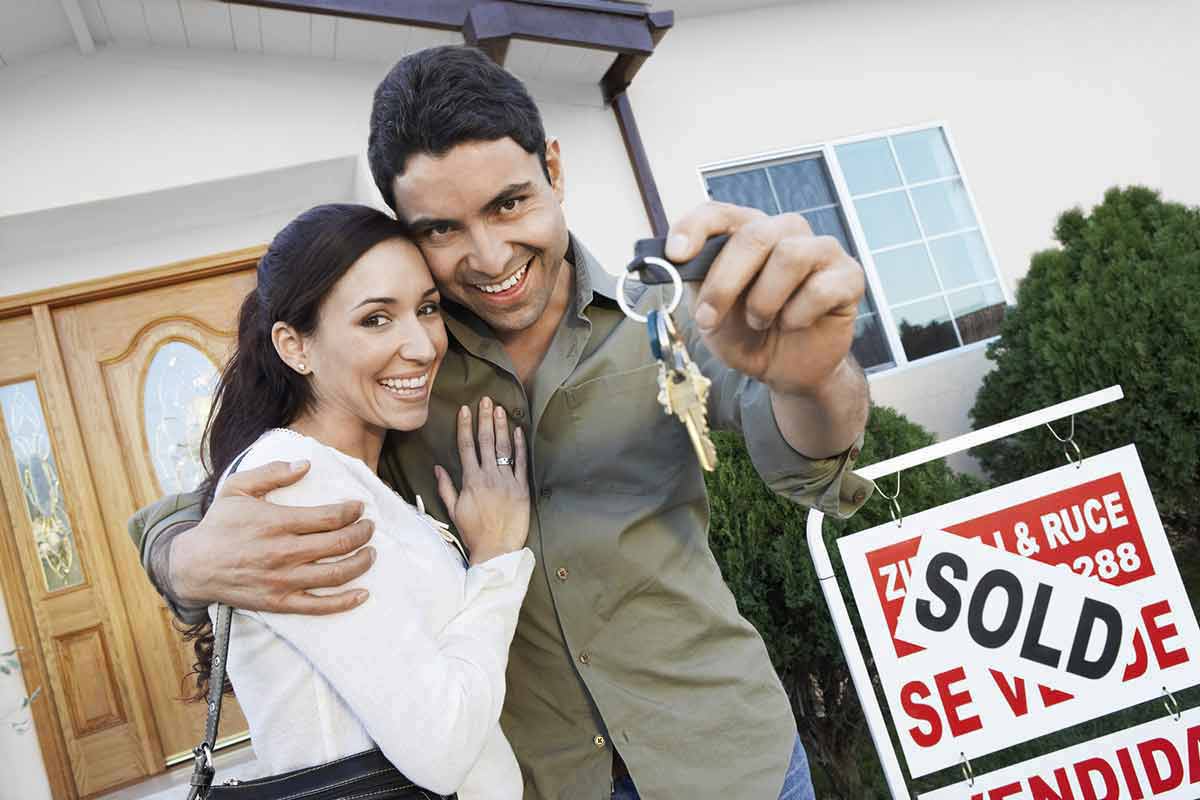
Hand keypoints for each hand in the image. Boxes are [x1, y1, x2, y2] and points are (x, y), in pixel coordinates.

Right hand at [170, 460, 374, 613]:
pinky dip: (345, 601)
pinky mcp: (280, 602)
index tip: (359, 508)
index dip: (352, 511)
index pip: (329, 517)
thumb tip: (306, 464)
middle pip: (339, 543)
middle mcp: (283, 552)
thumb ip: (272, 472)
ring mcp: (283, 580)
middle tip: (370, 528)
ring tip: (370, 552)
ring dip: (361, 562)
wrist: (192, 566)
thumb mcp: (238, 488)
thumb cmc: (219, 524)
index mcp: (276, 522)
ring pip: (336, 574)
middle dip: (363, 533)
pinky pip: (319, 606)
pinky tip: (363, 593)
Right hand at [434, 397, 528, 565]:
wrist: (497, 549)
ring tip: (499, 409)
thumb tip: (437, 467)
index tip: (465, 410)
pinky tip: (518, 431)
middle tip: (485, 400)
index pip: (466, 446)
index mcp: (471, 480)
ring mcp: (507, 481)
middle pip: (485, 441)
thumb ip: (446, 486)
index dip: (465, 426)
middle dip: (484, 419)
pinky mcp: (522, 488)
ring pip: (503, 448)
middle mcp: (488, 477)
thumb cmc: (474, 531)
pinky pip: (521, 463)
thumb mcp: (454, 509)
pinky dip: (520, 446)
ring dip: (501, 426)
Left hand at [666, 202, 864, 394]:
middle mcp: (786, 231)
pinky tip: (792, 325)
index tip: (675, 254)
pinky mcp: (849, 276)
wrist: (787, 370)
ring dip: (764, 301)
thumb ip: (697, 283)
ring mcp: (821, 250)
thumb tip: (672, 262)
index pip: (720, 213)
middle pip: (754, 235)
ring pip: (790, 255)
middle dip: (724, 283)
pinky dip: (797, 315)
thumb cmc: (748, 334)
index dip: (695, 228)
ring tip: (759, 322)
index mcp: (749, 231)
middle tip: (708, 319)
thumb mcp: (711, 313)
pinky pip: (820, 288)